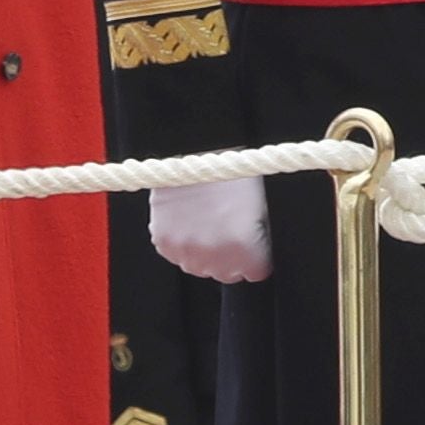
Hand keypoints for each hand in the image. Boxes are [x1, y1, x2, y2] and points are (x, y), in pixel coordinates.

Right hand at [149, 175, 272, 284]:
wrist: (195, 151)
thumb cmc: (232, 172)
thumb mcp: (259, 205)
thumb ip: (258, 237)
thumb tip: (257, 251)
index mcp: (245, 247)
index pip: (255, 272)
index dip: (255, 256)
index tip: (252, 245)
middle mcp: (215, 255)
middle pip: (227, 273)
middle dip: (230, 257)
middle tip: (227, 230)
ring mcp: (187, 250)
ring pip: (198, 266)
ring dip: (204, 252)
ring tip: (206, 222)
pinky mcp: (164, 242)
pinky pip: (176, 253)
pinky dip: (182, 242)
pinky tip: (188, 219)